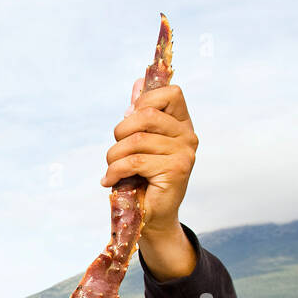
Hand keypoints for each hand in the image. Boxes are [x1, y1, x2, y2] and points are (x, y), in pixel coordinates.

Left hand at [100, 79, 197, 233]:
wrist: (152, 214)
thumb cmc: (144, 176)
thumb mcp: (140, 141)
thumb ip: (141, 113)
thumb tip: (139, 82)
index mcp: (182, 123)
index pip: (171, 93)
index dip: (145, 101)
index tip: (130, 120)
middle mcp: (188, 135)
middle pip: (147, 115)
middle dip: (120, 132)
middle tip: (115, 152)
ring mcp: (184, 153)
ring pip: (137, 140)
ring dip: (114, 156)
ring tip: (111, 169)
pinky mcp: (176, 170)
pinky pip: (134, 161)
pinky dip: (114, 171)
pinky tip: (109, 180)